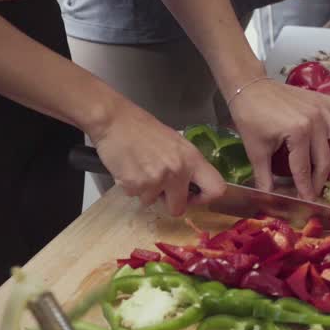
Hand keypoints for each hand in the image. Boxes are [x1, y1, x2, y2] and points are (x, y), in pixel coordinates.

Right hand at [90, 103, 226, 215]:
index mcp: (192, 158)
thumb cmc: (142, 128)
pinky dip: (130, 186)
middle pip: (178, 208)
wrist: (114, 121)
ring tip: (139, 168)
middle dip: (167, 202)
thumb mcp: (174, 142)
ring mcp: (156, 179)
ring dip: (145, 191)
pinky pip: (134, 196)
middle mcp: (178, 171)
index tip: (192, 196)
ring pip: (152, 202)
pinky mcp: (136, 184)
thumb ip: (185, 164)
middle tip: (158, 188)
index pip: (216, 189)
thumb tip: (189, 186)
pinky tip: (128, 168)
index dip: (204, 198)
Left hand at [228, 79, 329, 199]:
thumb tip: (268, 198)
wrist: (249, 87)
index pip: (304, 169)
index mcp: (297, 133)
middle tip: (316, 190)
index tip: (307, 200)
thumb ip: (264, 176)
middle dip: (321, 180)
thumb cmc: (250, 117)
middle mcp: (315, 122)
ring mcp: (323, 109)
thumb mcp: (256, 150)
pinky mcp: (325, 100)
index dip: (305, 188)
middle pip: (324, 159)